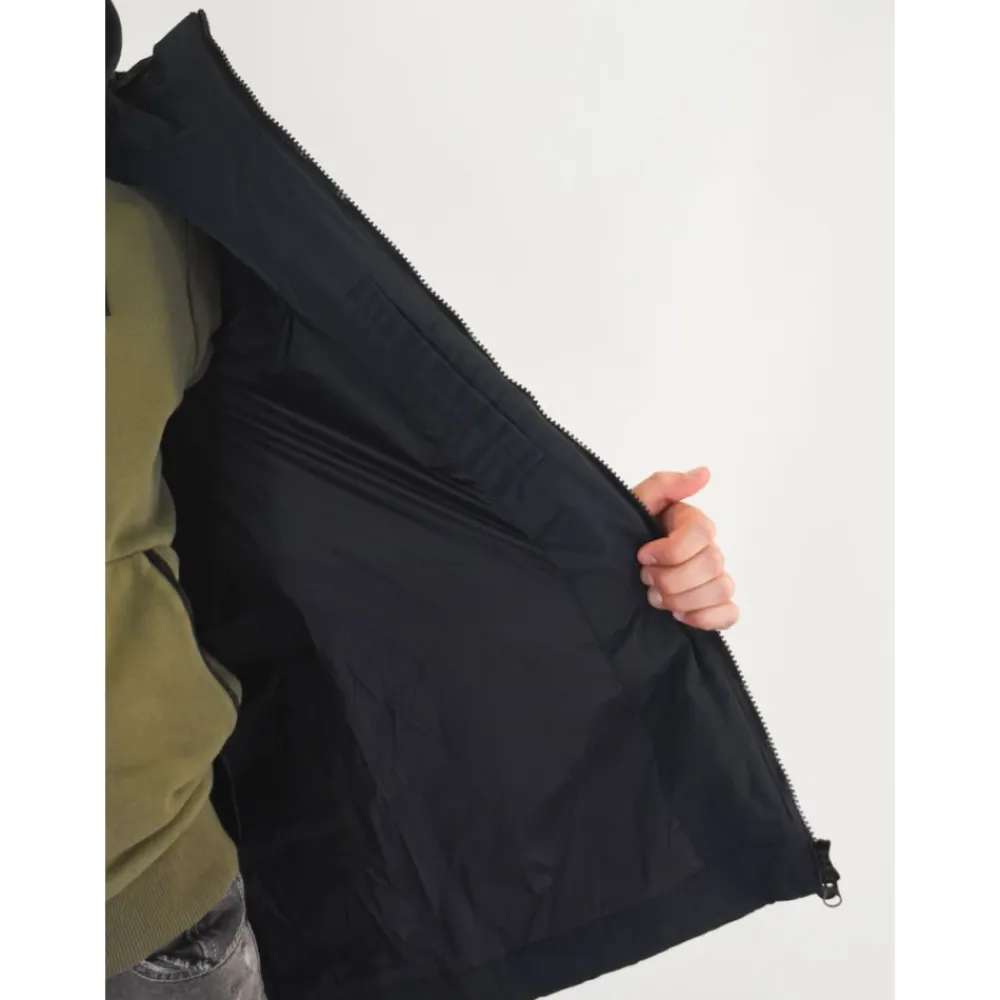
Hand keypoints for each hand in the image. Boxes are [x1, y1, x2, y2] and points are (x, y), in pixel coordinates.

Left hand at [633, 468, 738, 630]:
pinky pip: (729, 614)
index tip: (642, 555)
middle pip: (711, 565)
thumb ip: (664, 485)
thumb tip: (704, 473)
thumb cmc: (622, 533)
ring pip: (721, 589)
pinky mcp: (713, 605)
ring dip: (683, 599)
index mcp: (692, 524)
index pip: (701, 534)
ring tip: (656, 597)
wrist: (608, 568)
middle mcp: (708, 550)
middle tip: (645, 578)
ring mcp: (713, 578)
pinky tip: (680, 616)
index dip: (671, 550)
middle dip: (671, 578)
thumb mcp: (634, 503)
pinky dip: (706, 617)